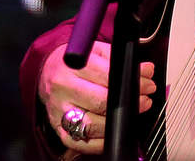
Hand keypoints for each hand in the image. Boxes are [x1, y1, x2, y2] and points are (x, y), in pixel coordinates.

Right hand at [39, 42, 157, 155]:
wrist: (46, 73)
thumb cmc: (74, 64)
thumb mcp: (95, 52)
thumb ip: (119, 60)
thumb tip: (146, 70)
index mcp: (73, 66)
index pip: (107, 76)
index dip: (132, 82)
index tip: (148, 83)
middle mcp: (63, 89)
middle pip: (101, 102)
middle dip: (130, 103)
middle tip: (144, 100)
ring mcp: (59, 111)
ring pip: (92, 125)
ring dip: (118, 122)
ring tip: (131, 114)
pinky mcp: (58, 128)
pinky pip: (81, 143)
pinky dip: (100, 142)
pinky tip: (113, 131)